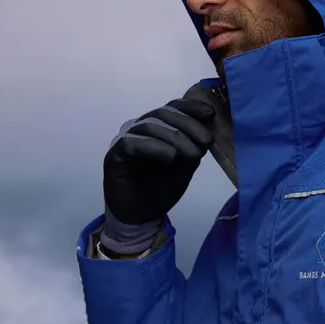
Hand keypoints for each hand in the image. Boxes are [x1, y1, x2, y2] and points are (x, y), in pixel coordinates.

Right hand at [103, 83, 219, 224]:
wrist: (142, 216)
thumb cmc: (162, 189)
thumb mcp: (187, 164)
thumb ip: (194, 143)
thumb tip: (209, 122)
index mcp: (158, 128)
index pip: (173, 107)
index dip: (191, 107)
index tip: (210, 114)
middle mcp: (140, 130)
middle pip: (162, 114)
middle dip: (188, 125)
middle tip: (205, 143)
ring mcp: (126, 141)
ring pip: (148, 126)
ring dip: (175, 138)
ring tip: (192, 156)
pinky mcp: (114, 156)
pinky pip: (131, 144)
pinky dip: (153, 148)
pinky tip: (169, 157)